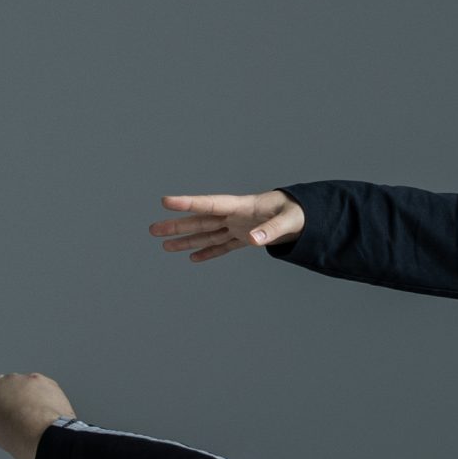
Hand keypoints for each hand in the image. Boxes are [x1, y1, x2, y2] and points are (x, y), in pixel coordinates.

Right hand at [151, 190, 305, 260]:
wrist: (305, 214)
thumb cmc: (297, 213)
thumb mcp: (288, 220)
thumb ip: (270, 230)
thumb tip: (252, 240)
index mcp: (242, 206)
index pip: (210, 204)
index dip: (188, 203)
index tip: (166, 201)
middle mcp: (234, 216)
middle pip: (200, 221)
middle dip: (176, 225)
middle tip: (152, 230)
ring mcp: (236, 226)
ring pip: (206, 233)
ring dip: (185, 240)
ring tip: (164, 246)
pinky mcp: (243, 237)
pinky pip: (222, 246)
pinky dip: (208, 252)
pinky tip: (192, 258)